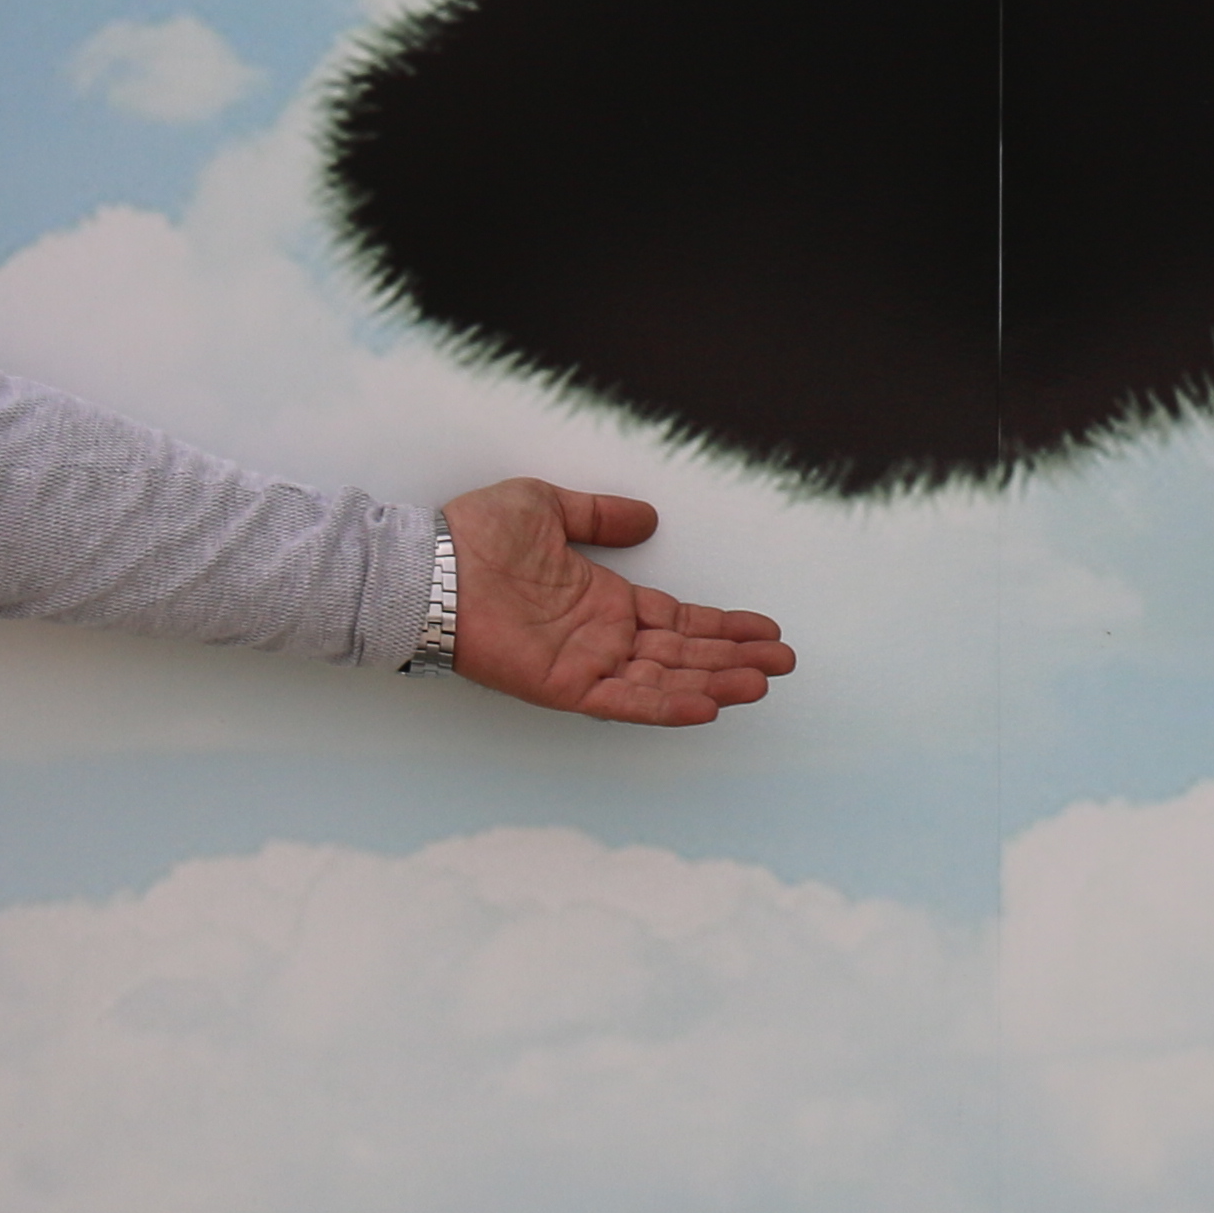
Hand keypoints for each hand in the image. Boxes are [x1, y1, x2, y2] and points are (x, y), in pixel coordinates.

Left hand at [440, 479, 794, 725]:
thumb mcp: (549, 506)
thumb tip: (647, 516)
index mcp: (602, 599)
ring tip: (762, 682)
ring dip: (714, 683)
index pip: (676, 620)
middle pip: (683, 654)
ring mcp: (585, 664)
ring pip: (664, 679)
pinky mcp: (563, 685)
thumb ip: (599, 517)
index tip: (765, 629)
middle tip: (783, 662)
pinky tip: (708, 705)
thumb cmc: (476, 535)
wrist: (430, 565)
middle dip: (734, 658)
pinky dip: (665, 705)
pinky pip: (624, 701)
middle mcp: (601, 637)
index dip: (722, 627)